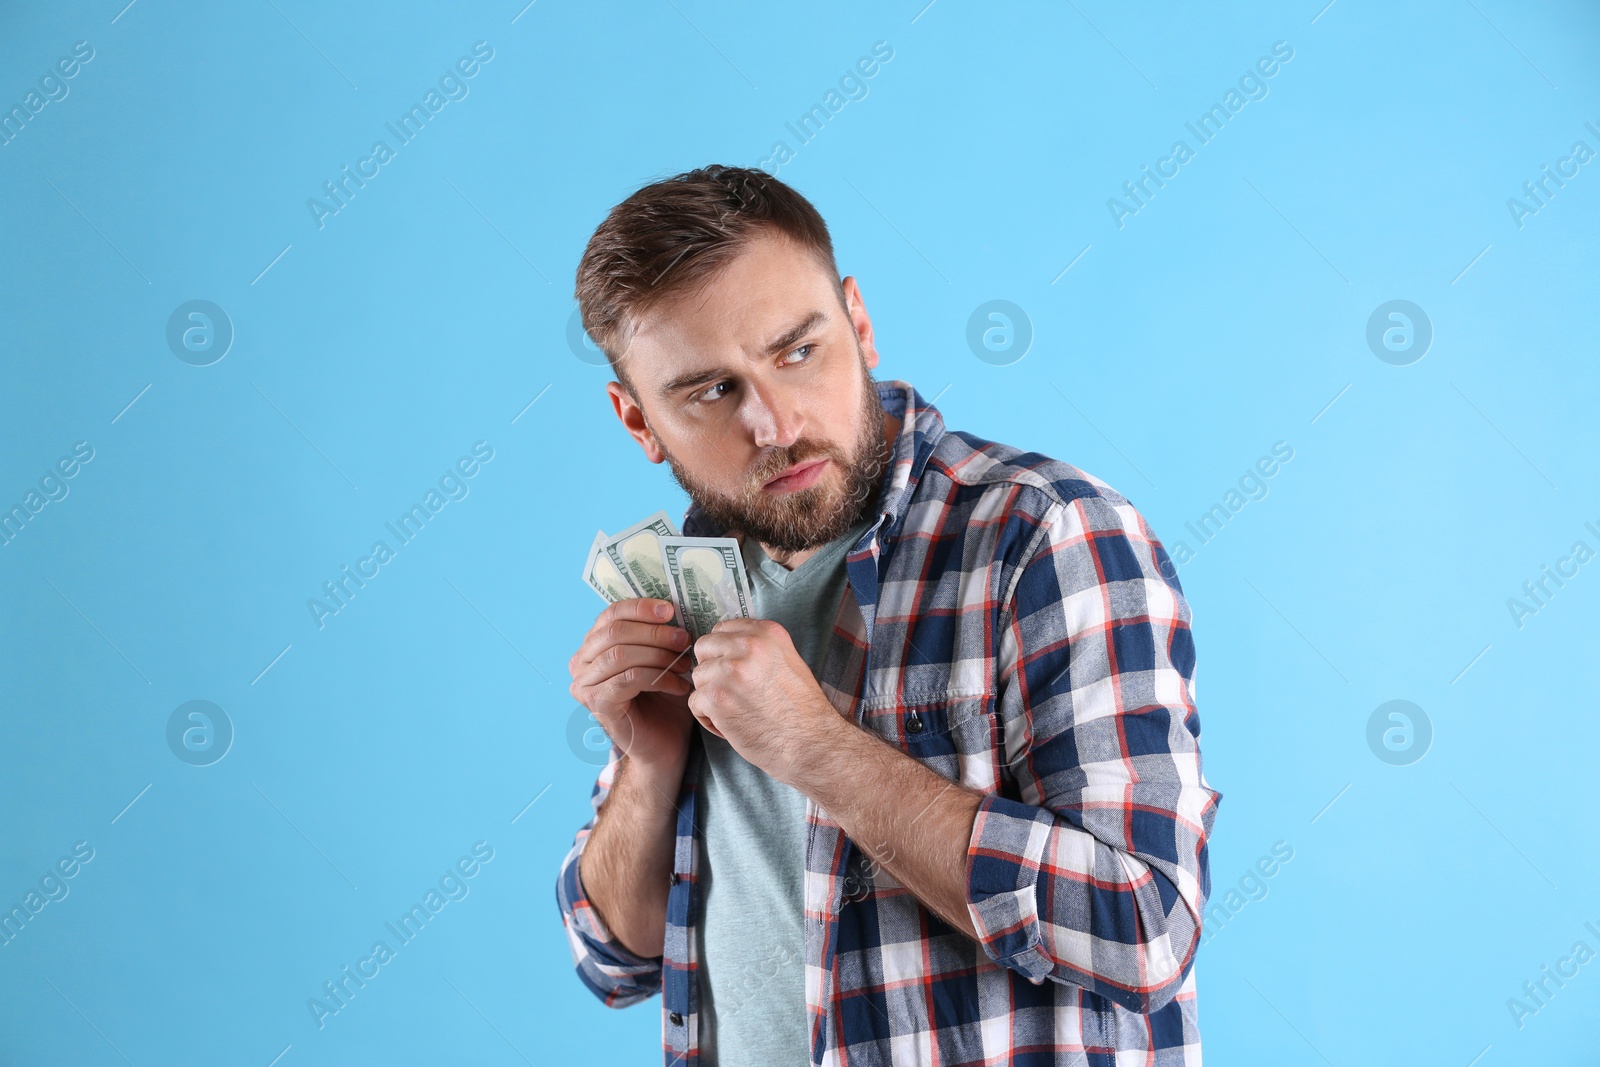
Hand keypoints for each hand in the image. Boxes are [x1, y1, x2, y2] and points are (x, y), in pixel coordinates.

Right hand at [569, 599, 696, 775]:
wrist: (665, 746)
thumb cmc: (665, 701)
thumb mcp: (662, 658)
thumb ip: (659, 632)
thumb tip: (672, 605)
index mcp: (593, 645)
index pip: (611, 614)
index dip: (641, 608)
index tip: (671, 610)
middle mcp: (581, 663)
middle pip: (615, 632)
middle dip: (655, 633)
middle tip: (685, 640)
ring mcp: (584, 685)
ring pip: (620, 654)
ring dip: (659, 655)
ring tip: (686, 665)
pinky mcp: (597, 704)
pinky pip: (628, 679)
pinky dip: (659, 678)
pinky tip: (680, 686)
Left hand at [687, 618, 839, 785]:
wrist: (811, 744)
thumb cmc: (803, 711)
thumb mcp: (790, 662)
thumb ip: (760, 648)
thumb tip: (727, 646)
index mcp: (767, 633)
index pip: (723, 627)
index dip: (723, 650)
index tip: (732, 667)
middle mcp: (748, 646)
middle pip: (704, 647)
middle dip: (711, 668)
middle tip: (730, 690)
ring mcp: (730, 671)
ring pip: (698, 676)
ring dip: (710, 695)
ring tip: (735, 711)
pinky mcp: (716, 698)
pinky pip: (695, 702)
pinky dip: (707, 717)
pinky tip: (729, 725)